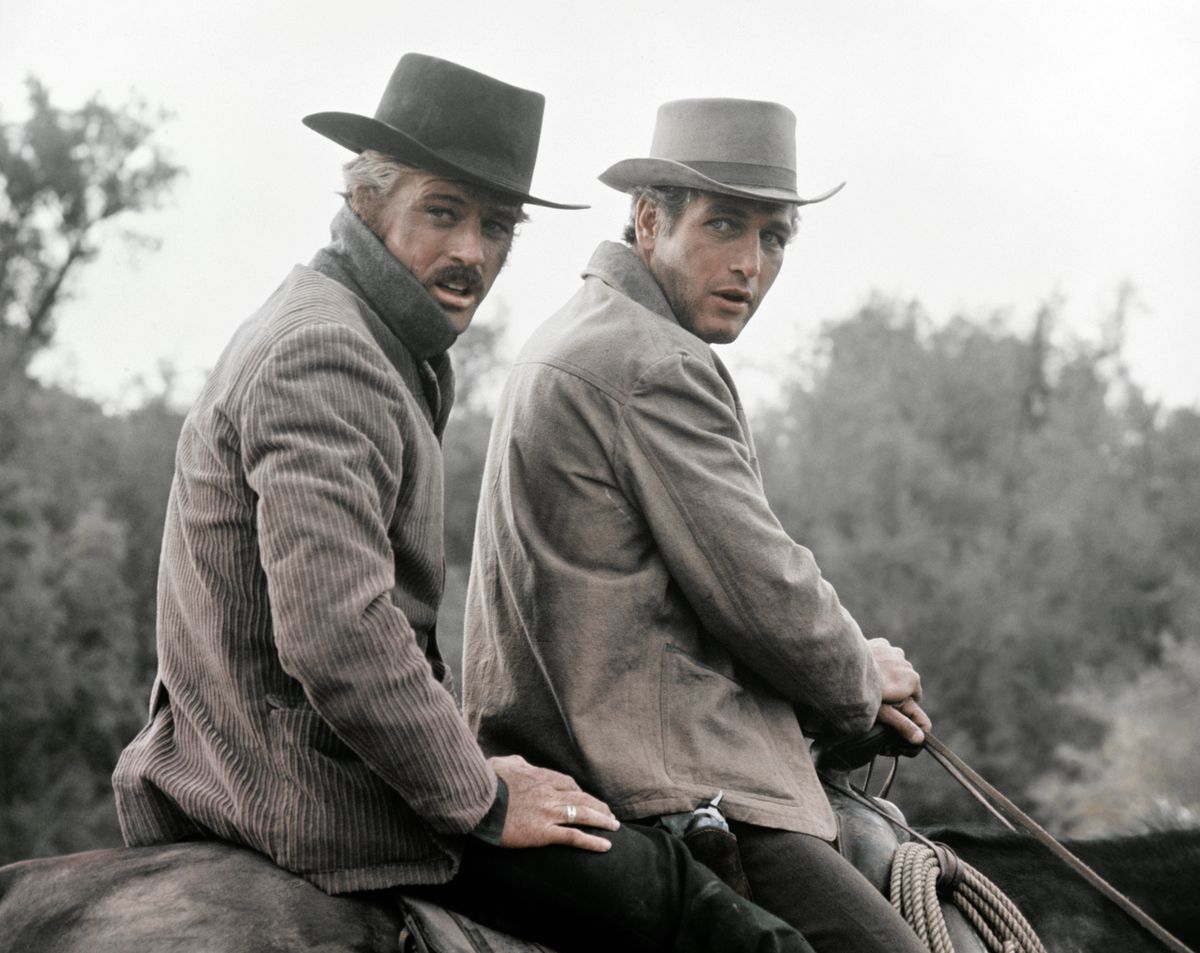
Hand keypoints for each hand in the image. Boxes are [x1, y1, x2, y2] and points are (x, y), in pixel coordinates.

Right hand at [489, 754, 619, 852]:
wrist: (478, 800)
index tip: (585, 798)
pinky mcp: (543, 832)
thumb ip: (516, 763)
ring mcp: (548, 812)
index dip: (579, 791)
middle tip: (609, 813)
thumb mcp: (502, 764)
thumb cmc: (486, 782)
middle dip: (598, 805)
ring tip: (615, 826)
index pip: (567, 782)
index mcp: (539, 776)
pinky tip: (605, 846)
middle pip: (581, 797)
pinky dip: (592, 841)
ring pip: (583, 814)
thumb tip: (521, 762)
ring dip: (602, 820)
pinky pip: (573, 836)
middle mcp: (548, 793)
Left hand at [868, 638, 930, 743]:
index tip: (890, 709)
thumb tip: (920, 739)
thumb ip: (904, 725)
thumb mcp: (884, 713)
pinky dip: (878, 661)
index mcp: (912, 681)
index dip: (905, 703)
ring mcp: (894, 651)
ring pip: (895, 667)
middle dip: (895, 689)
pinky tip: (864, 669)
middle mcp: (907, 664)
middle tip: (876, 697)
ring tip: (868, 683)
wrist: (841, 664)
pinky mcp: (882, 643)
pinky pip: (885, 655)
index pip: (916, 697)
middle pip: (905, 682)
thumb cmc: (863, 693)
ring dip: (887, 674)